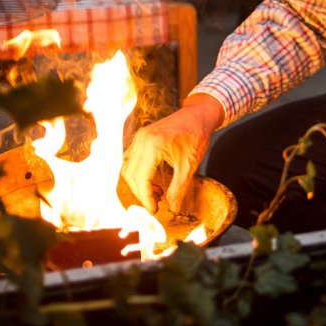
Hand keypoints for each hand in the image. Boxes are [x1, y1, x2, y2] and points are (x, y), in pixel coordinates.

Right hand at [121, 93, 223, 211]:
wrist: (198, 114)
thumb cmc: (196, 135)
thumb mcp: (190, 164)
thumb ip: (179, 188)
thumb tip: (173, 209)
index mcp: (152, 145)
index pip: (140, 178)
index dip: (145, 198)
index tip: (154, 211)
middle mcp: (141, 140)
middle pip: (130, 175)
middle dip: (141, 193)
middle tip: (156, 205)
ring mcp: (138, 138)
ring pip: (128, 168)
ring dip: (139, 185)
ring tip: (158, 194)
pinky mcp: (141, 138)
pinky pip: (131, 160)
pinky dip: (139, 174)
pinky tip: (154, 182)